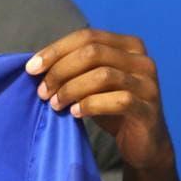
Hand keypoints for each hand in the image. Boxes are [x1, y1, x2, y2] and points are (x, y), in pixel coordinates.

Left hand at [25, 28, 173, 170]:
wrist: (144, 144)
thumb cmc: (113, 109)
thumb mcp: (93, 83)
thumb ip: (75, 68)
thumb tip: (36, 65)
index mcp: (129, 45)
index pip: (88, 36)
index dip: (56, 50)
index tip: (31, 69)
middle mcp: (142, 60)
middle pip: (93, 52)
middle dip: (61, 70)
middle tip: (42, 91)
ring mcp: (148, 84)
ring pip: (103, 75)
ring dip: (71, 89)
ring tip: (55, 104)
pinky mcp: (148, 109)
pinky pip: (118, 100)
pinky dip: (91, 105)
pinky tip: (75, 113)